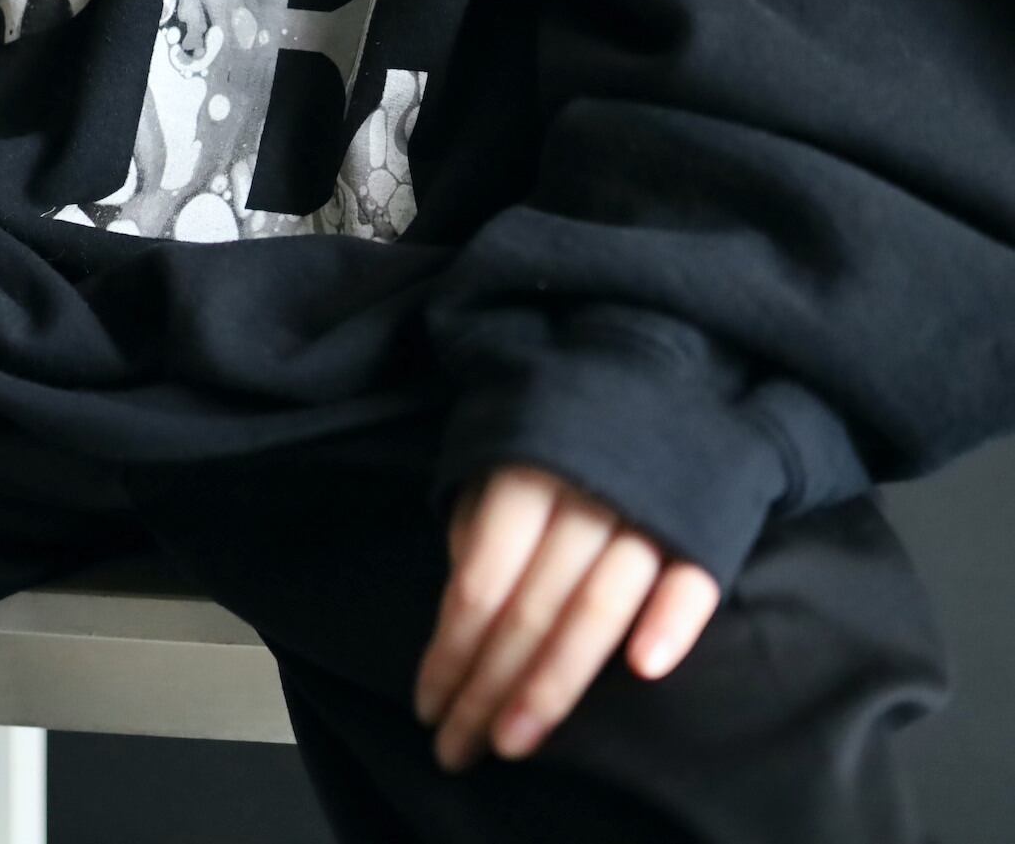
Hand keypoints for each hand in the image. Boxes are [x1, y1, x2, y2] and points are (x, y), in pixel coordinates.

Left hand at [413, 463, 719, 771]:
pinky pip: (692, 579)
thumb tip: (459, 616)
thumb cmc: (555, 439)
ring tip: (516, 740)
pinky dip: (671, 622)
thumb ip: (479, 533)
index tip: (426, 708)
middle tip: (459, 749)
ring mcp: (648, 507)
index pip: (481, 581)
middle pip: (532, 606)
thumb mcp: (499, 466)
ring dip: (556, 681)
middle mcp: (584, 489)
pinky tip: (646, 670)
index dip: (450, 651)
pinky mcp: (705, 522)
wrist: (659, 381)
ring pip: (599, 605)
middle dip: (491, 686)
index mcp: (524, 471)